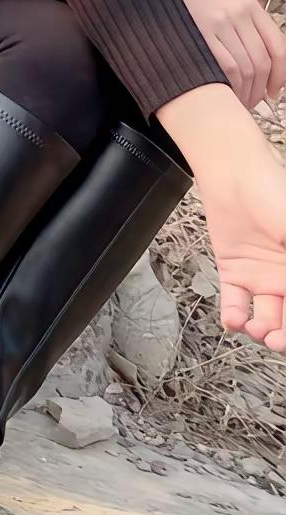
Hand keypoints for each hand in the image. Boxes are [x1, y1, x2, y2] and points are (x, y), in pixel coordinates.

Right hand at [172, 0, 285, 111]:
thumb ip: (243, 31)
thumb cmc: (186, 9)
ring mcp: (219, 22)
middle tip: (250, 103)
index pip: (278, 45)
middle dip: (258, 90)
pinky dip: (230, 88)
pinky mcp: (202, 34)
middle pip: (261, 62)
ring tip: (235, 102)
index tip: (273, 91)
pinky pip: (228, 69)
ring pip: (246, 69)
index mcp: (247, 4)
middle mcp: (237, 10)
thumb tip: (265, 72)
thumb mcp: (220, 8)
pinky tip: (223, 95)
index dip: (280, 75)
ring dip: (244, 93)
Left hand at [196, 134, 285, 350]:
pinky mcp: (234, 272)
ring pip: (266, 318)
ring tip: (255, 329)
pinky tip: (236, 322)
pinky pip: (236, 303)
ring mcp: (261, 276)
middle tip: (276, 341)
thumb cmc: (276, 194)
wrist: (235, 173)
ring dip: (261, 332)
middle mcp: (285, 277)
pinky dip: (234, 318)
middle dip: (283, 337)